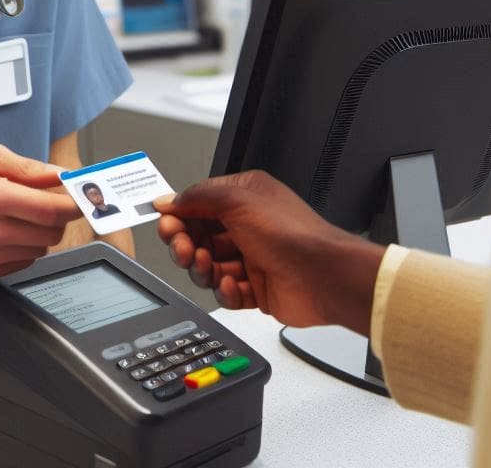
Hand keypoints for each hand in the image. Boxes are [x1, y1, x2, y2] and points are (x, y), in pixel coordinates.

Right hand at [0, 143, 82, 284]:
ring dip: (39, 232)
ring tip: (14, 215)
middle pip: (50, 233)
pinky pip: (23, 262)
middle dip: (58, 217)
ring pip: (40, 249)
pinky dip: (23, 247)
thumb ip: (27, 167)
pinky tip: (2, 231)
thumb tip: (60, 175)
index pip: (48, 209)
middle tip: (47, 202)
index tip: (83, 199)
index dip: (73, 205)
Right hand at [154, 171, 384, 333]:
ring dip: (202, 268)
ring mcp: (252, 258)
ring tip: (206, 267)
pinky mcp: (257, 288)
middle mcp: (247, 225)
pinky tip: (232, 284)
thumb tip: (170, 200)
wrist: (323, 276)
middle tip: (183, 249)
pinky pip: (227, 292)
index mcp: (244, 197)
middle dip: (185, 244)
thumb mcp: (236, 201)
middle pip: (199, 237)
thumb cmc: (291, 233)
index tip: (167, 225)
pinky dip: (224, 290)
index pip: (199, 205)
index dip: (180, 216)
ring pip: (209, 266)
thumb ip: (198, 197)